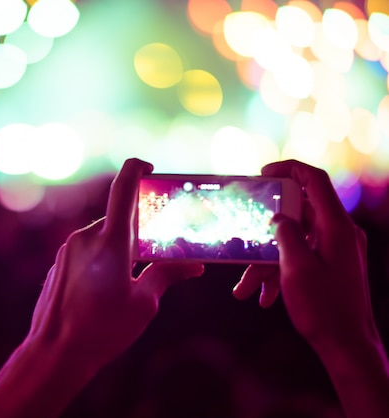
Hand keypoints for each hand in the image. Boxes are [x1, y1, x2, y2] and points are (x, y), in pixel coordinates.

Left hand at [0, 158, 203, 417]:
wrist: (54, 353)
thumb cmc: (103, 329)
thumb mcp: (144, 303)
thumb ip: (167, 275)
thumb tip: (194, 266)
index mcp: (111, 241)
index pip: (123, 188)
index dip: (136, 169)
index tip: (149, 167)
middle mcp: (86, 237)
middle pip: (119, 218)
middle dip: (140, 229)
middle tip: (159, 250)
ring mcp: (69, 249)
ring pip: (103, 236)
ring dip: (122, 247)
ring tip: (134, 277)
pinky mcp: (60, 263)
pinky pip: (87, 250)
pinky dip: (104, 257)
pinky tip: (109, 287)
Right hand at [232, 159, 371, 347]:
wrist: (348, 347)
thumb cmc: (324, 309)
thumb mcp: (295, 267)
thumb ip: (285, 234)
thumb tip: (277, 217)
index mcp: (336, 227)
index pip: (315, 180)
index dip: (288, 169)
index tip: (262, 173)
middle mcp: (340, 233)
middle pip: (298, 214)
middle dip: (266, 230)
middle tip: (243, 234)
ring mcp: (337, 249)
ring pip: (294, 240)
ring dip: (267, 261)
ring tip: (244, 288)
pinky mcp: (332, 265)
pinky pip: (301, 257)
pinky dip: (281, 271)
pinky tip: (264, 295)